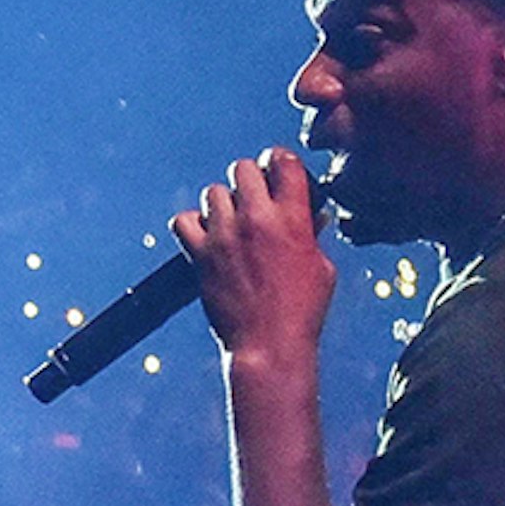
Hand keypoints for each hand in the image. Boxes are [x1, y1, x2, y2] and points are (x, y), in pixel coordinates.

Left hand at [168, 149, 337, 366]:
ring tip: (233, 224)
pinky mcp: (200, 256)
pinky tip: (206, 237)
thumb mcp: (322, 267)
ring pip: (213, 192)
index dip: (280, 162)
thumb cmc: (302, 310)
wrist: (269, 345)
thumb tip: (311, 215)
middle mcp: (256, 219)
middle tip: (255, 201)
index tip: (279, 175)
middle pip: (242, 167)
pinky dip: (191, 225)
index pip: (283, 160)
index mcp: (292, 217)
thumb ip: (312, 234)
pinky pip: (182, 221)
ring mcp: (224, 236)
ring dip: (223, 204)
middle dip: (250, 180)